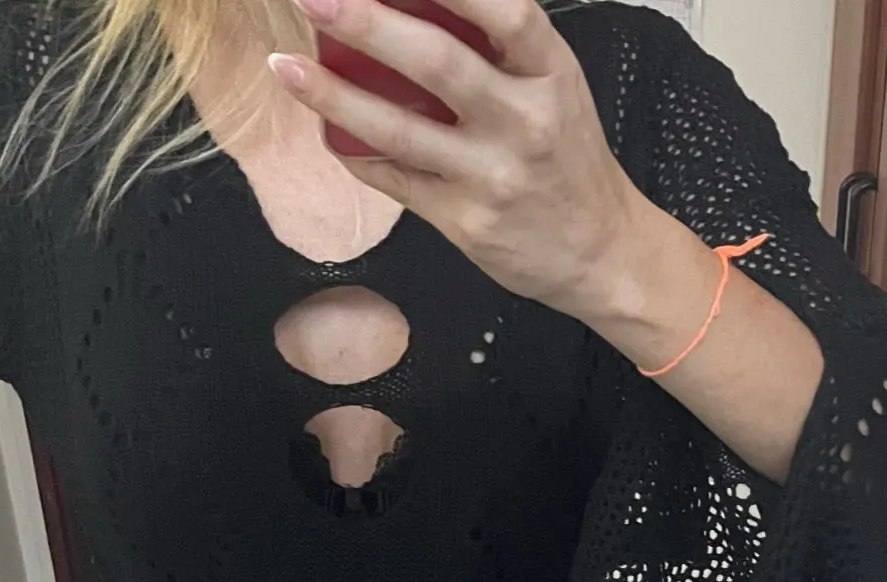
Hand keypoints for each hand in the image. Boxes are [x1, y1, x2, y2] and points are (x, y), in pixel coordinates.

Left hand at [268, 0, 648, 320]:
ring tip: (286, 70)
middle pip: (437, 62)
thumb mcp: (555, 87)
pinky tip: (325, 130)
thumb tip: (420, 4)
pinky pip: (397, 182)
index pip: (505, 11)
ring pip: (401, 131)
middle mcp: (524, 122)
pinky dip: (356, 154)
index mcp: (550, 74)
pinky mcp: (465, 223)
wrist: (600, 253)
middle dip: (368, 24)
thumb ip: (501, 48)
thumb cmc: (568, 159)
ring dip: (335, 96)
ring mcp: (491, 176)